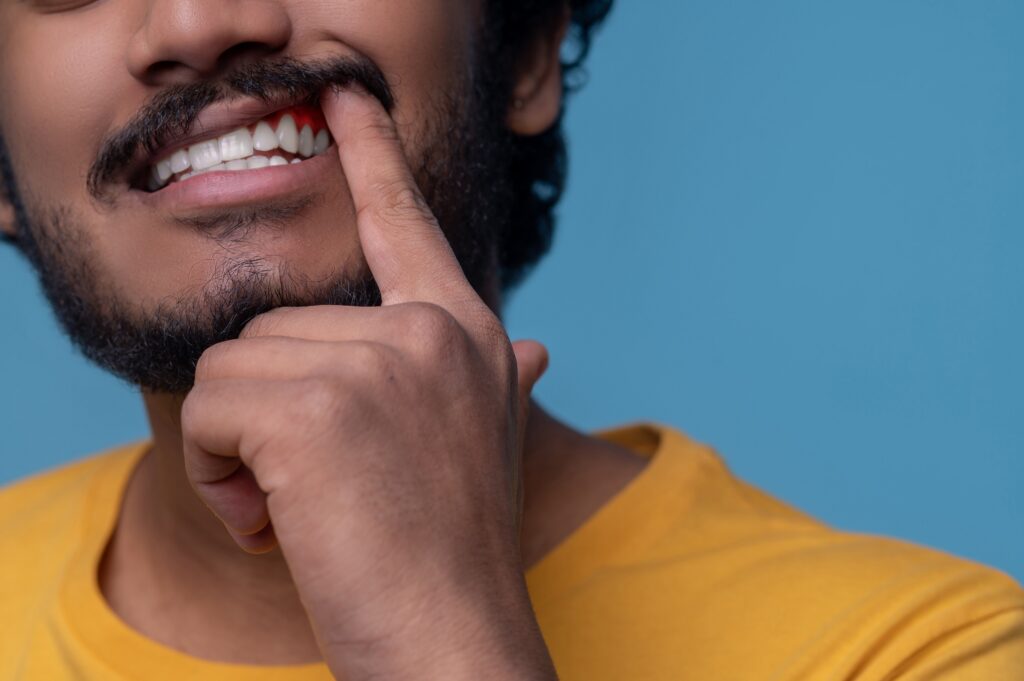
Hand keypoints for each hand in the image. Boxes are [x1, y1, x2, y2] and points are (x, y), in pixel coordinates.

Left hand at [180, 88, 555, 679]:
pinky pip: (209, 412)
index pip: (405, 225)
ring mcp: (379, 363)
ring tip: (300, 509)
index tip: (347, 98)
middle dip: (266, 417)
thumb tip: (533, 342)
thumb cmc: (452, 547)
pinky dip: (215, 473)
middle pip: (274, 328)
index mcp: (461, 334)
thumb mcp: (479, 440)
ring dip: (237, 451)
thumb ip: (489, 374)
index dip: (374, 158)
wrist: (454, 640)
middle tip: (314, 491)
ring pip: (232, 370)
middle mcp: (428, 332)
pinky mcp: (318, 410)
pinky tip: (275, 522)